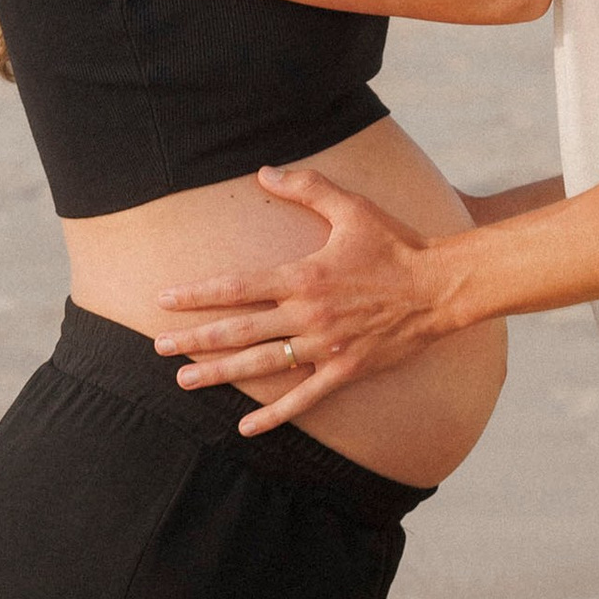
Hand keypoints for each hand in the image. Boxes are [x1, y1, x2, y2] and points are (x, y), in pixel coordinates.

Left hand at [156, 167, 458, 431]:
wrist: (440, 287)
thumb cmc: (396, 245)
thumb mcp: (352, 207)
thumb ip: (307, 188)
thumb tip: (265, 171)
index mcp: (303, 276)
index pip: (237, 288)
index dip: (197, 295)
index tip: (165, 301)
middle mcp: (308, 314)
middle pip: (239, 330)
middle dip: (194, 340)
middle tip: (158, 348)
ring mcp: (326, 346)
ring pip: (262, 365)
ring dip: (220, 374)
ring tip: (184, 381)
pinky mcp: (346, 370)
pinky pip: (303, 398)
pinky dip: (274, 415)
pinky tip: (245, 427)